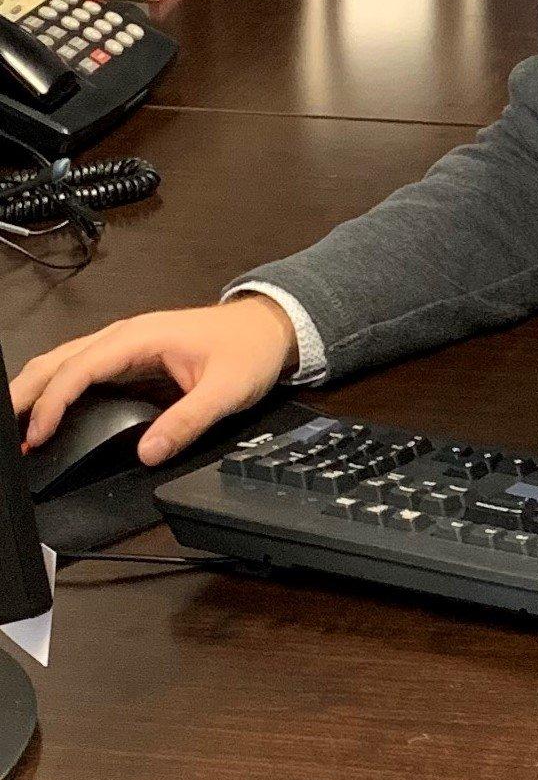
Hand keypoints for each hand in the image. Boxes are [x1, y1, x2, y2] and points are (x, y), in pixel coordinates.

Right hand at [8, 294, 299, 466]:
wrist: (269, 327)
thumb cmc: (249, 350)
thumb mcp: (227, 390)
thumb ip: (188, 421)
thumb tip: (149, 452)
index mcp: (141, 337)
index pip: (81, 368)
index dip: (54, 402)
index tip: (38, 436)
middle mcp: (125, 336)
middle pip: (57, 360)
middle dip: (26, 394)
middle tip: (10, 434)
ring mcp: (124, 345)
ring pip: (62, 362)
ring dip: (35, 392)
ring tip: (17, 430)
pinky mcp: (128, 358)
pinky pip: (80, 370)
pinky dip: (55, 391)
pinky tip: (45, 416)